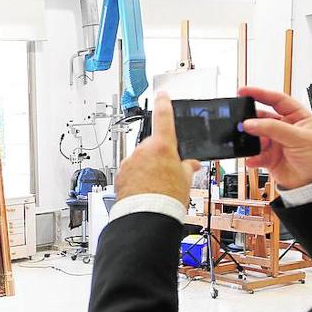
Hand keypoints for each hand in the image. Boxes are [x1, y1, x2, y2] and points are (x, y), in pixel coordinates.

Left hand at [115, 92, 199, 206]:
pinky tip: (144, 189)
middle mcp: (143, 150)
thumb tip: (191, 164)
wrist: (147, 216)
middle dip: (159, 155)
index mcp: (162, 146)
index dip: (163, 103)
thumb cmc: (167, 199)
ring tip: (155, 185)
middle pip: (152, 145)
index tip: (162, 95)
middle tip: (167, 171)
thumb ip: (186, 167)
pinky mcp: (120, 174)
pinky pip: (130, 172)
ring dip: (147, 168)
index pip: (164, 117)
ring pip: (140, 160)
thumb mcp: (185, 181)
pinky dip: (136, 178)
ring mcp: (130, 162)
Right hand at [238, 86, 311, 189]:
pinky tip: (252, 159)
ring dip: (250, 140)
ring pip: (257, 137)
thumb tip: (252, 123)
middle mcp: (285, 128)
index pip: (276, 99)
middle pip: (262, 118)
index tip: (244, 91)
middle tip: (241, 122)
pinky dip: (252, 157)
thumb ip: (274, 128)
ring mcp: (277, 143)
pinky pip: (256, 155)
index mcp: (297, 117)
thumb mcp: (300, 137)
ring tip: (247, 142)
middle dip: (251, 120)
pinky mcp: (271, 159)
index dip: (260, 93)